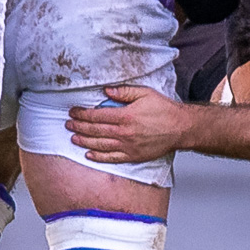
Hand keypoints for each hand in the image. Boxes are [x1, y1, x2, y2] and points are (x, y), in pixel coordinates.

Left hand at [66, 84, 193, 164]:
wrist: (181, 128)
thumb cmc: (164, 110)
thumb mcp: (145, 93)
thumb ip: (124, 92)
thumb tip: (106, 90)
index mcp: (126, 116)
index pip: (97, 116)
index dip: (82, 114)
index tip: (73, 112)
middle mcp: (125, 133)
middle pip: (96, 131)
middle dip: (79, 127)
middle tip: (68, 124)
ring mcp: (129, 146)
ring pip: (101, 145)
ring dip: (85, 141)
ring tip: (73, 138)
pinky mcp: (134, 156)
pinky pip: (112, 158)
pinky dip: (99, 157)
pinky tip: (89, 154)